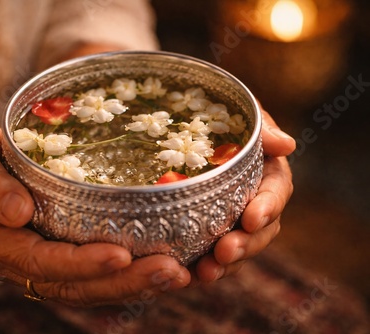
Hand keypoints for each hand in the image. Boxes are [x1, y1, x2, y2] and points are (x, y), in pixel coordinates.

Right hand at [0, 119, 189, 306]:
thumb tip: (20, 212)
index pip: (37, 260)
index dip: (80, 263)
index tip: (122, 255)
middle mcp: (8, 261)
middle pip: (67, 286)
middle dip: (120, 283)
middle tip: (171, 272)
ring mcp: (26, 263)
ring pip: (79, 289)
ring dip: (128, 287)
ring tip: (176, 275)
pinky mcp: (44, 255)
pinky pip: (81, 278)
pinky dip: (118, 279)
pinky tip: (153, 270)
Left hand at [194, 108, 295, 282]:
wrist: (181, 122)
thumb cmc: (215, 111)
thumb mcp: (239, 111)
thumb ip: (260, 126)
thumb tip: (287, 144)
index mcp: (266, 171)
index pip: (276, 192)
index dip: (268, 207)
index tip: (252, 217)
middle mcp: (252, 199)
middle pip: (260, 229)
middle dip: (246, 244)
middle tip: (225, 252)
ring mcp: (230, 218)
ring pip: (238, 248)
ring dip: (226, 264)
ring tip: (206, 272)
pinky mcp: (205, 230)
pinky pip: (209, 254)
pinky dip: (202, 266)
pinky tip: (187, 275)